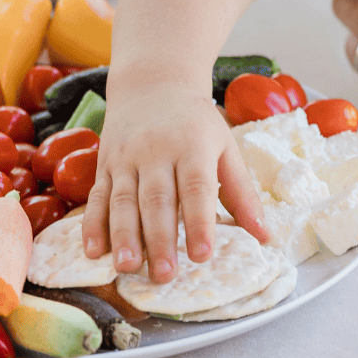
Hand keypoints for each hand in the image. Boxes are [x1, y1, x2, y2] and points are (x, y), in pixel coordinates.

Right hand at [81, 79, 269, 283]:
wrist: (153, 83)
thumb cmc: (196, 123)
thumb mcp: (225, 148)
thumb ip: (242, 194)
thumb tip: (265, 237)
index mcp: (192, 146)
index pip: (196, 187)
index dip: (199, 222)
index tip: (202, 255)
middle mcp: (156, 151)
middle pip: (157, 199)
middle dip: (159, 239)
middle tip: (165, 274)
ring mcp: (126, 158)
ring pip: (122, 200)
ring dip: (123, 236)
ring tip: (127, 267)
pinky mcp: (104, 164)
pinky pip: (97, 196)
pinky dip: (92, 225)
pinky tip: (93, 251)